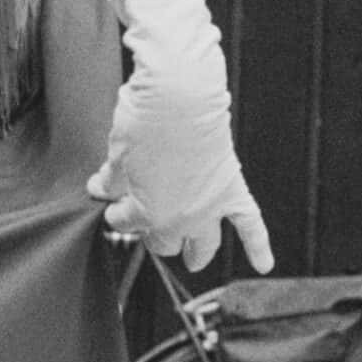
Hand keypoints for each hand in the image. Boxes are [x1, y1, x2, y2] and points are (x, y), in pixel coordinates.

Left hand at [89, 60, 272, 271]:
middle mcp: (182, 217)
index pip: (127, 222)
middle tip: (147, 227)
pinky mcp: (232, 189)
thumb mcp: (118, 151)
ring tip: (192, 261)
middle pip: (165, 240)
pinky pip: (251, 225)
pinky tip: (262, 265)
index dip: (116, 215)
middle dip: (152, 234)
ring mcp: (210, 206)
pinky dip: (258, 247)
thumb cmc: (144, 120)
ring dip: (197, 254)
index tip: (111, 207)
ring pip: (204, 243)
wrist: (181, 96)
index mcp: (149, 210)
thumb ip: (111, 179)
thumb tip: (99, 189)